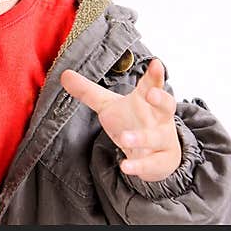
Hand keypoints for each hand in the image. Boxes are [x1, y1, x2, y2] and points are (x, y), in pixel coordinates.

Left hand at [60, 58, 180, 181]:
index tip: (155, 63)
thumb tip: (64, 74)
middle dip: (161, 99)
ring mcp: (162, 139)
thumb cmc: (132, 122)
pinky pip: (153, 163)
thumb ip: (88, 92)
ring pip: (157, 137)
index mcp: (147, 100)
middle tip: (151, 93)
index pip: (152, 84)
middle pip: (166, 105)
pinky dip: (139, 165)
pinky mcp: (161, 161)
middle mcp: (159, 118)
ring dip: (141, 137)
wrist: (155, 155)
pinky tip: (125, 167)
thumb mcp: (109, 106)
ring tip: (124, 139)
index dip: (154, 74)